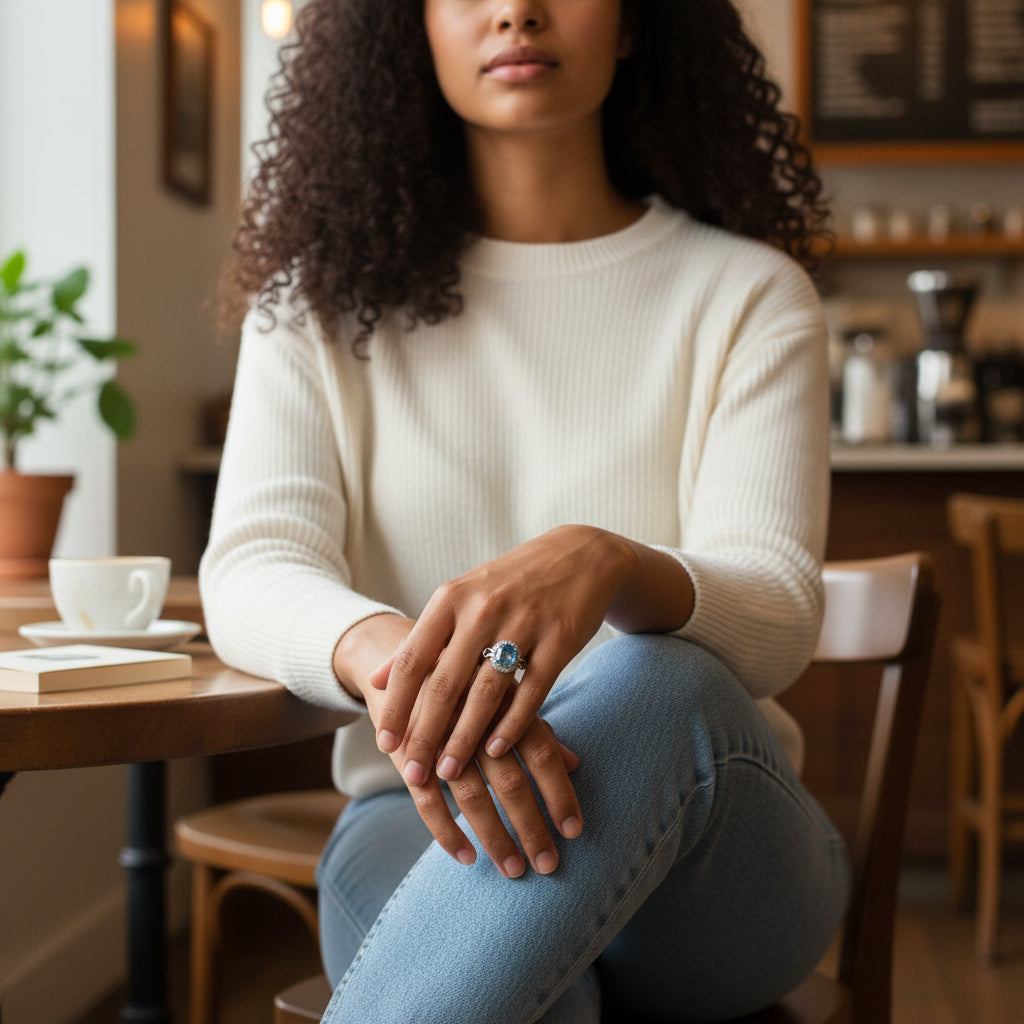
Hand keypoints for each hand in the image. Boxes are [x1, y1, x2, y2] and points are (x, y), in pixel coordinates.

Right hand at [335, 613, 582, 875]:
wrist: (394, 654)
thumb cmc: (464, 680)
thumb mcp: (502, 694)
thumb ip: (536, 727)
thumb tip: (576, 764)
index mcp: (504, 700)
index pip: (540, 751)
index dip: (558, 792)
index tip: (574, 831)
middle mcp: (474, 719)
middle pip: (509, 781)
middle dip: (531, 827)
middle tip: (549, 865)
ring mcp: (438, 737)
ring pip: (471, 797)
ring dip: (494, 837)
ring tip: (514, 869)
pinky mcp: (407, 754)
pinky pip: (428, 802)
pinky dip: (447, 831)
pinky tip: (465, 857)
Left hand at [372, 525, 634, 784]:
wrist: (580, 555)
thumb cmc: (509, 583)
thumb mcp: (460, 597)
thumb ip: (421, 638)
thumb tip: (377, 679)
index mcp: (451, 598)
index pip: (412, 660)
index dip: (396, 705)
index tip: (384, 744)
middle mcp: (483, 608)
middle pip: (445, 683)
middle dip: (426, 733)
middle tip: (414, 773)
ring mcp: (523, 623)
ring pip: (486, 692)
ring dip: (465, 738)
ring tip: (449, 771)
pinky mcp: (559, 638)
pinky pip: (531, 690)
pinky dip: (512, 724)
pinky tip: (496, 750)